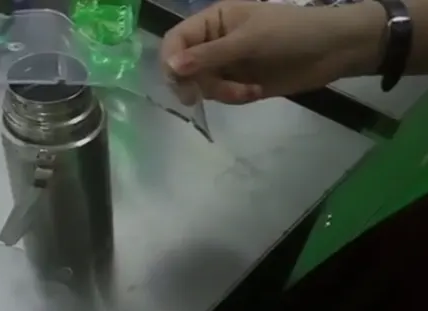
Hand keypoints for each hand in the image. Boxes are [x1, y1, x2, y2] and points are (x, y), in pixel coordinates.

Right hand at [161, 0, 385, 103]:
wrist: (332, 51)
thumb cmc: (291, 34)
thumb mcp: (248, 41)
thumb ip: (209, 55)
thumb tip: (170, 68)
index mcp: (213, 20)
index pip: (176, 40)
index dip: (171, 60)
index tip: (179, 80)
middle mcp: (214, 42)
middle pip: (183, 67)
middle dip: (195, 82)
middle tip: (198, 97)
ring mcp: (226, 64)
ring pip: (202, 85)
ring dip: (221, 92)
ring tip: (248, 91)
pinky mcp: (238, 83)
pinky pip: (221, 95)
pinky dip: (234, 97)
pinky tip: (255, 92)